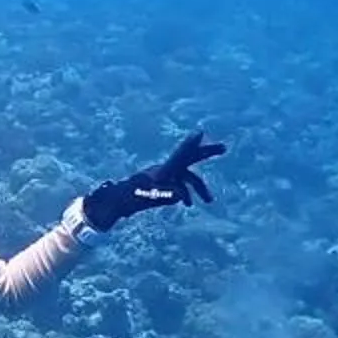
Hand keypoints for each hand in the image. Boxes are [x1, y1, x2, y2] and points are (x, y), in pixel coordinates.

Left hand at [81, 130, 225, 230]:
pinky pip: (178, 186)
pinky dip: (185, 194)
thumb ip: (163, 196)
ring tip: (209, 201)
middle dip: (206, 153)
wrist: (114, 202)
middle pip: (189, 159)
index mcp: (162, 171)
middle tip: (224, 147)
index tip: (200, 132)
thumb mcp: (147, 198)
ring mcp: (163, 176)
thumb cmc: (129, 199)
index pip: (180, 156)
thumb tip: (181, 196)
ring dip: (199, 188)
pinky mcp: (160, 184)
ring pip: (186, 178)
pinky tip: (187, 204)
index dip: (191, 145)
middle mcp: (165, 170)